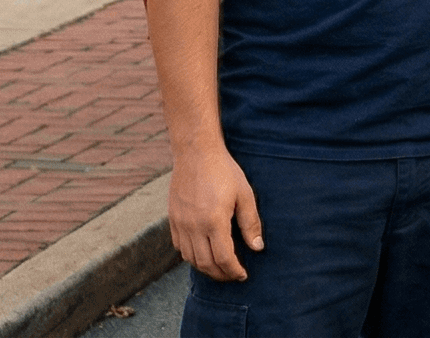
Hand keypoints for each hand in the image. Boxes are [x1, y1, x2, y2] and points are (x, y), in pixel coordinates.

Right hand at [168, 144, 263, 280]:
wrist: (196, 154)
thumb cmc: (225, 172)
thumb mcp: (245, 195)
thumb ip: (251, 223)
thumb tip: (257, 247)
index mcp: (214, 221)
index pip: (224, 258)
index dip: (234, 271)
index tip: (243, 275)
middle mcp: (194, 227)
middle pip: (205, 263)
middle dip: (220, 274)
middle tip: (232, 275)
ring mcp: (180, 224)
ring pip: (189, 258)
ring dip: (205, 268)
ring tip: (219, 268)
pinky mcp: (172, 219)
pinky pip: (179, 246)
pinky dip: (191, 256)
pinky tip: (202, 253)